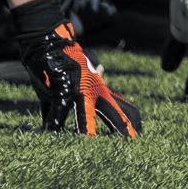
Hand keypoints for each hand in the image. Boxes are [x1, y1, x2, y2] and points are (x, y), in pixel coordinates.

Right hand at [19, 23, 141, 136]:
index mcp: (101, 90)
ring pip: (85, 117)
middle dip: (123, 130)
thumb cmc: (64, 63)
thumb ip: (83, 91)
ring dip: (87, 132)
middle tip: (132, 144)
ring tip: (90, 146)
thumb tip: (88, 87)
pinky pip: (57, 114)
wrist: (50, 42)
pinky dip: (53, 126)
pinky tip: (52, 135)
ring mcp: (78, 91)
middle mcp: (95, 91)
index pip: (123, 108)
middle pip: (113, 114)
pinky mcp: (60, 91)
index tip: (137, 137)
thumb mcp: (80, 76)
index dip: (131, 123)